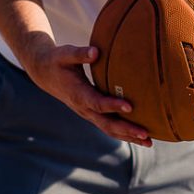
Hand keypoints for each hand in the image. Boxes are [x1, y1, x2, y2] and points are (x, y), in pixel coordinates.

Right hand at [22, 40, 152, 146]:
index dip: (113, 105)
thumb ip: (80, 53)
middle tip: (145, 133)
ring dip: (128, 136)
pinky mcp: (91, 114)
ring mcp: (87, 113)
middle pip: (106, 123)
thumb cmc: (58, 60)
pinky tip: (140, 136)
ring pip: (108, 129)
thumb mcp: (65, 54)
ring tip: (149, 142)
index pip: (97, 102)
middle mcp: (83, 107)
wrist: (44, 74)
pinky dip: (124, 133)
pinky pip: (108, 127)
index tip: (130, 106)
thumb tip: (95, 51)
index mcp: (77, 93)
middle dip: (126, 130)